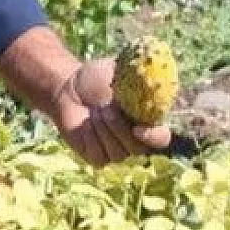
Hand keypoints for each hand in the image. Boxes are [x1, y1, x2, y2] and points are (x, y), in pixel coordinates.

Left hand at [50, 59, 170, 165]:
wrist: (68, 88)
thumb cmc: (96, 77)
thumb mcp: (118, 71)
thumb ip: (139, 74)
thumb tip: (153, 71)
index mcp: (146, 120)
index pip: (161, 138)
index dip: (154, 137)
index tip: (137, 128)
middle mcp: (135, 139)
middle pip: (138, 148)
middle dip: (119, 127)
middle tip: (105, 108)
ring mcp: (116, 151)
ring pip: (117, 153)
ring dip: (103, 129)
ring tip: (93, 111)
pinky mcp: (97, 158)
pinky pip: (99, 156)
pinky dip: (91, 138)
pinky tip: (85, 123)